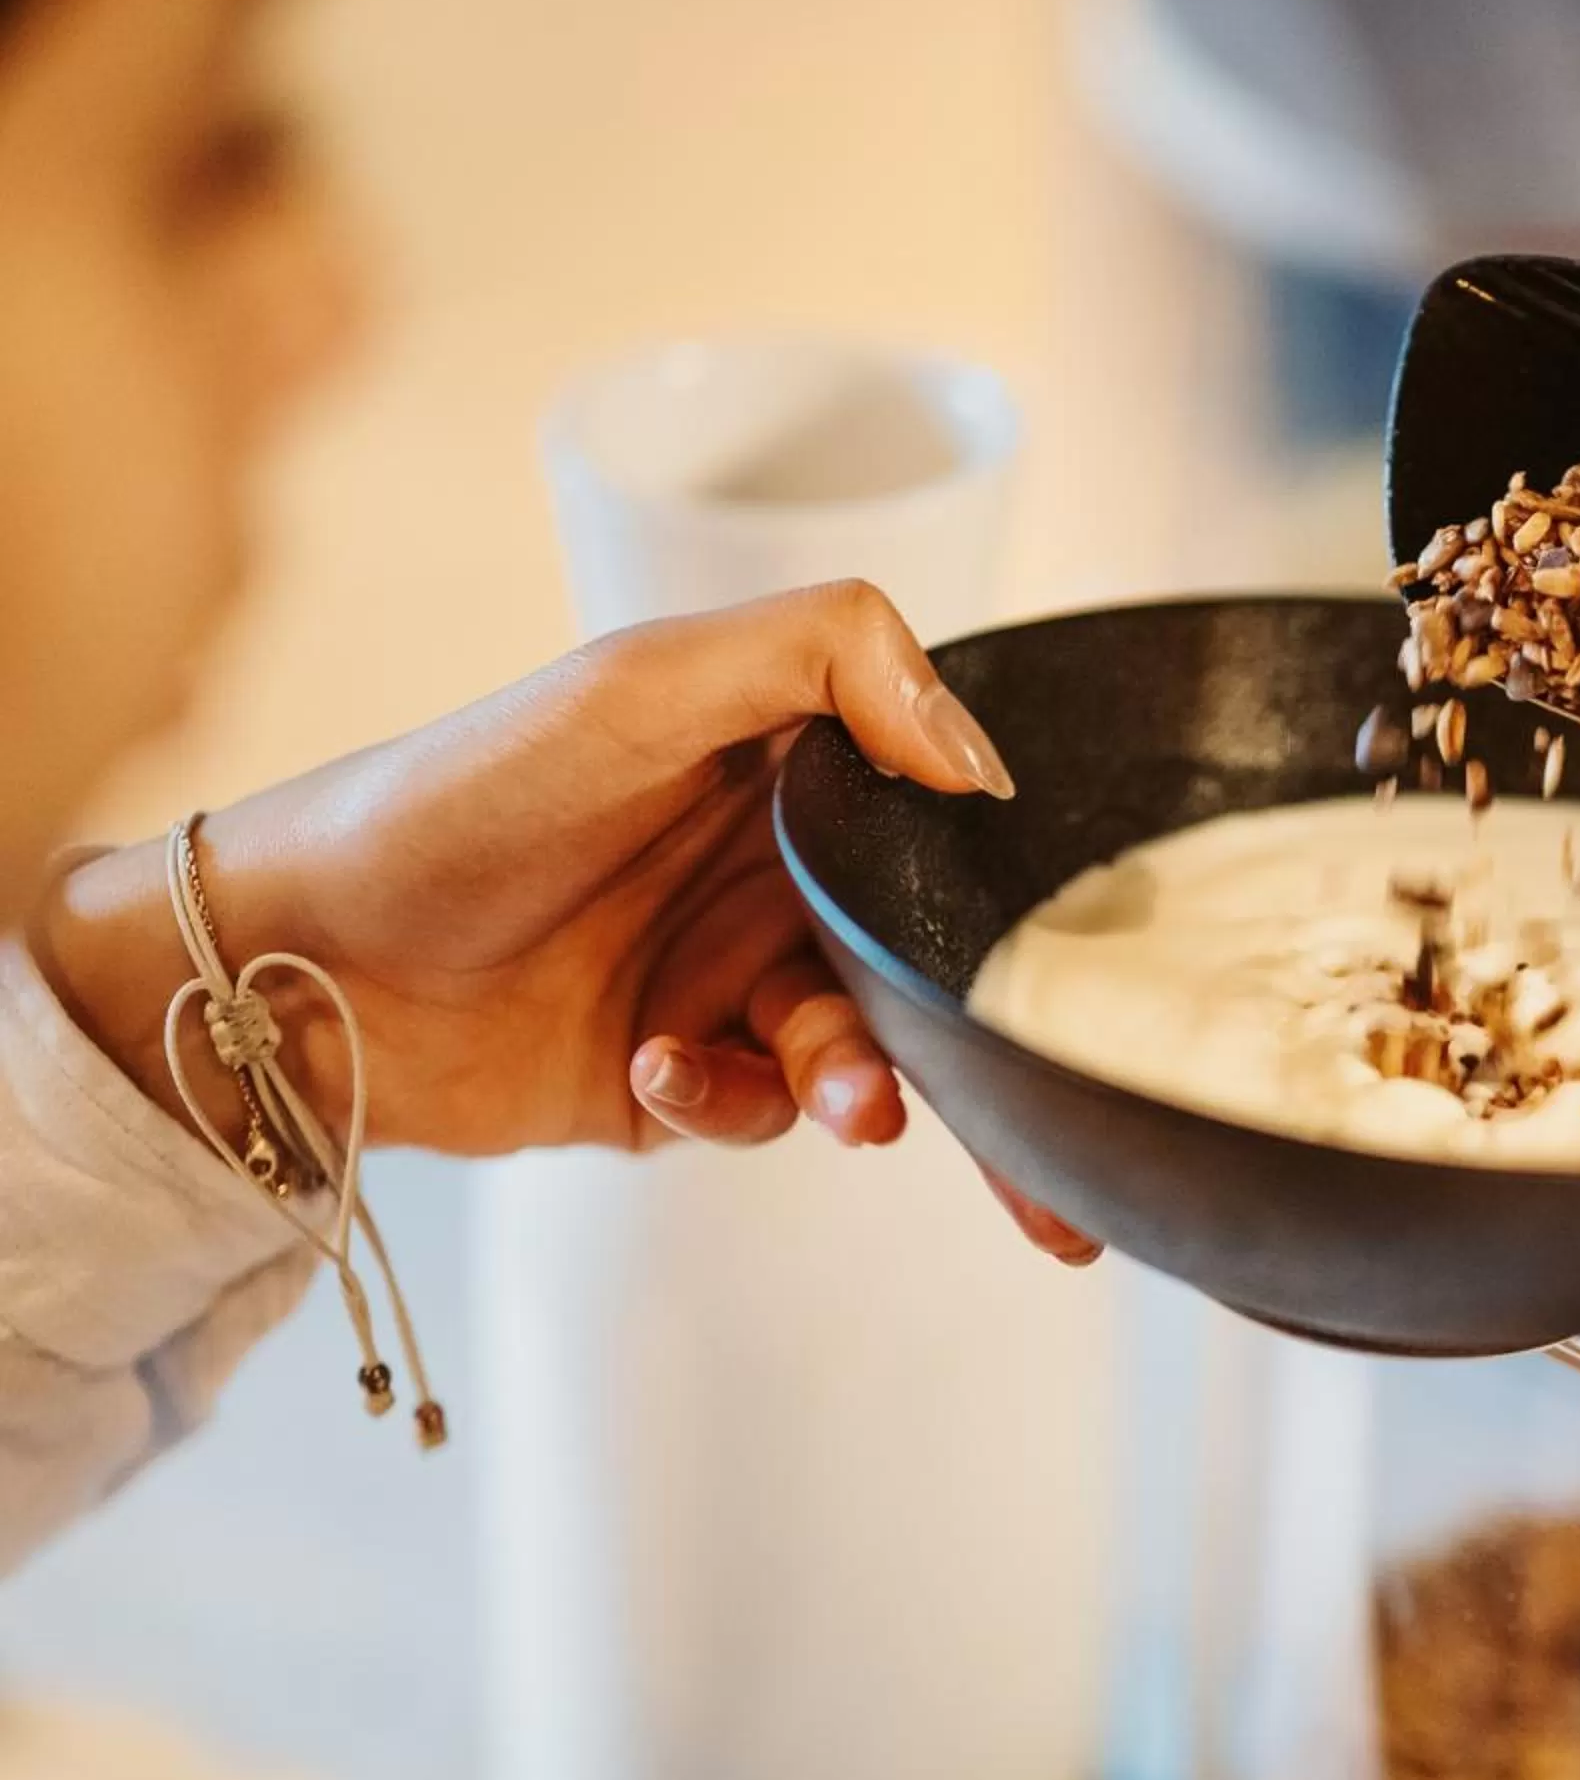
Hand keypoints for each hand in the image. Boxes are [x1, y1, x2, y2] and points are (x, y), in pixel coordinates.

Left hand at [31, 582, 1101, 1264]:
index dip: (1017, 870)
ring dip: (865, 1079)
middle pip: (931, 958)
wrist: (299, 966)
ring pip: (867, 1049)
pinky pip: (762, 1109)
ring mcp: (730, 976)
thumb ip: (829, 659)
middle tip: (1048, 1119)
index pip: (945, 811)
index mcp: (792, 764)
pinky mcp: (684, 1076)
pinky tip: (661, 1067)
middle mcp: (776, 869)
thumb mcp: (642, 680)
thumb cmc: (461, 796)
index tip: (1079, 931)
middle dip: (990, 1042)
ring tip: (851, 1105)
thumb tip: (981, 757)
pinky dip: (732, 1099)